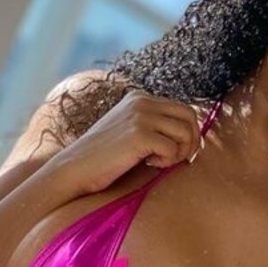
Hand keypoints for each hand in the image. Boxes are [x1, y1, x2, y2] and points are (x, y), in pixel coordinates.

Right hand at [54, 89, 207, 194]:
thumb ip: (154, 126)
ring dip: (180, 153)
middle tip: (178, 160)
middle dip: (191, 141)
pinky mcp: (139, 134)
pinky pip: (173, 148)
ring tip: (160, 162)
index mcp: (140, 98)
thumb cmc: (104, 158)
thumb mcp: (130, 132)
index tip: (180, 152)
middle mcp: (142, 101)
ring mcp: (140, 116)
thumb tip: (192, 135)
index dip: (189, 132)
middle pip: (190, 116)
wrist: (75, 168)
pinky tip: (149, 164)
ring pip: (186, 132)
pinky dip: (167, 161)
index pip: (183, 109)